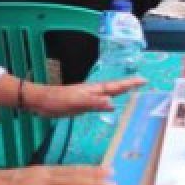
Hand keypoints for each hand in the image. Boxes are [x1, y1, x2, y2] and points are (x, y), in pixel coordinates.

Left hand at [28, 77, 145, 117]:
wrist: (40, 102)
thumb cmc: (57, 101)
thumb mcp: (76, 103)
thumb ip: (93, 103)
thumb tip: (112, 103)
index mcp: (93, 90)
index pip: (115, 87)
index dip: (129, 84)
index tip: (144, 80)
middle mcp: (93, 92)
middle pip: (114, 88)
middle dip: (129, 85)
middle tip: (142, 82)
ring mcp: (88, 97)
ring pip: (108, 93)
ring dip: (120, 91)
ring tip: (131, 89)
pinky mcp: (82, 103)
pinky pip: (101, 101)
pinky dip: (109, 101)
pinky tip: (110, 104)